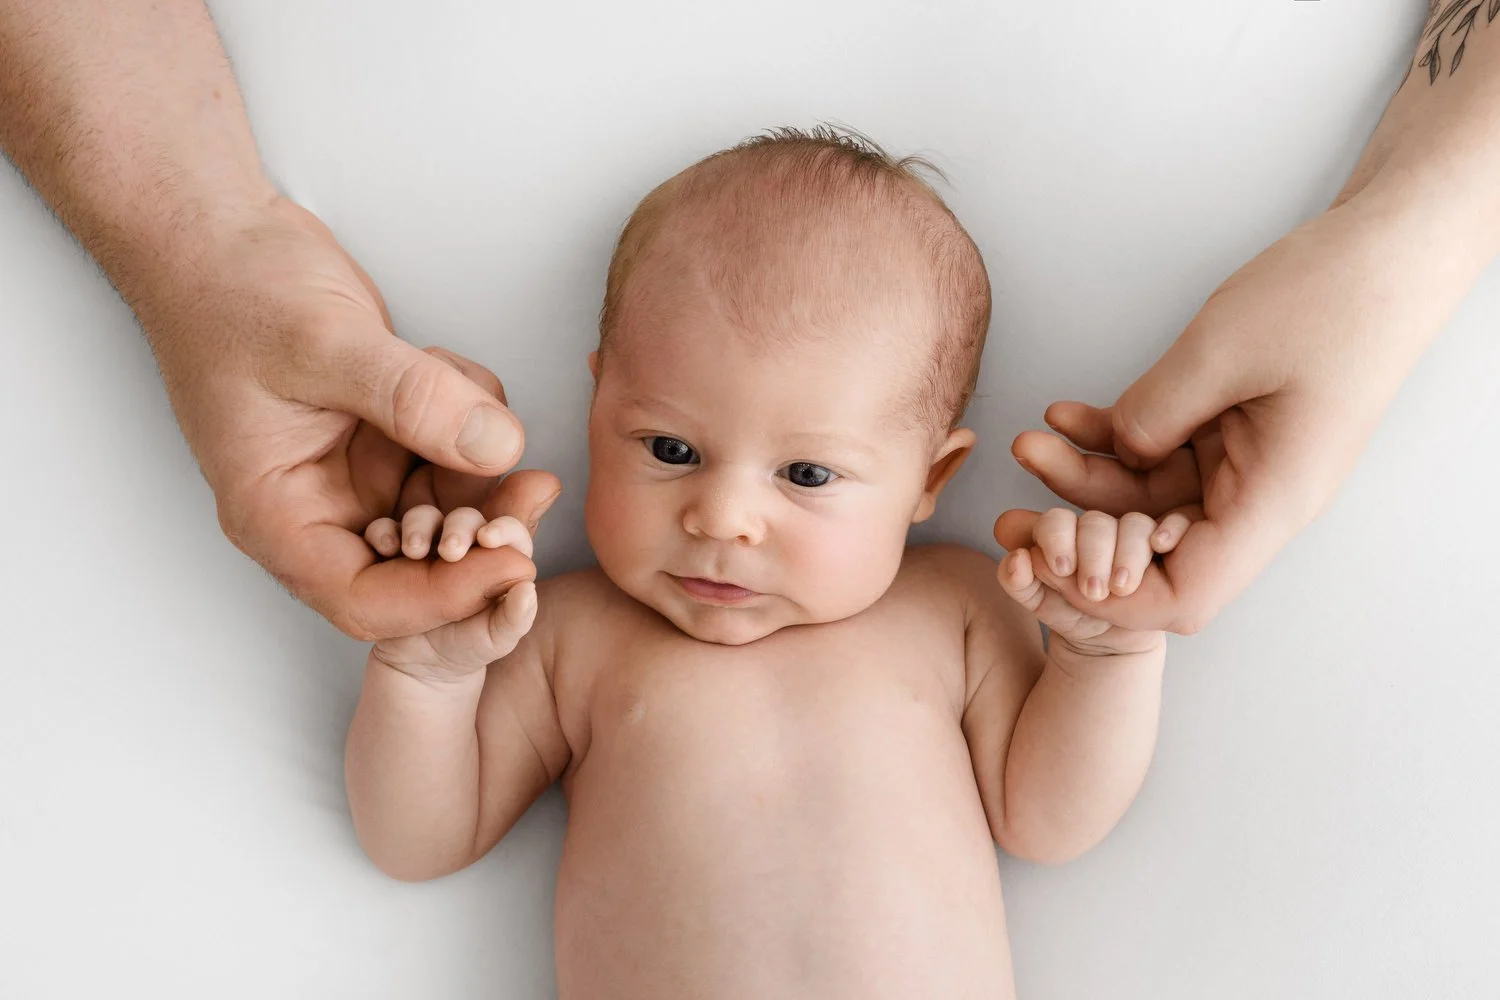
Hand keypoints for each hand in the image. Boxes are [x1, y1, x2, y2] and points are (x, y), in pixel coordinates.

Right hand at [133, 197, 559, 639]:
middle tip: (536, 490)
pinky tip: (454, 371)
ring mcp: (356, 470)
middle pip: (419, 565)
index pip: (366, 599)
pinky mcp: (386, 433)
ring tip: (493, 410)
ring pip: (447, 505)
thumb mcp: (325, 343)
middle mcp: (319, 506)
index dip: (444, 596)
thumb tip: (498, 449)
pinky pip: (450, 450)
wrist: (220, 232)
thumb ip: (412, 399)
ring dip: (484, 471)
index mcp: (278, 514)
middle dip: (482, 534)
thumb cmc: (232, 289)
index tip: (513, 563)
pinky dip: (470, 418)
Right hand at [368, 510, 538, 682]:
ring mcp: (428, 545)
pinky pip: (385, 530)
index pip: (509, 532)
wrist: (421, 666)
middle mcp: (465, 545)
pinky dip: (383, 532)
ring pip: (425, 516)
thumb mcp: (495, 639)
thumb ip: (515, 618)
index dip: (503, 529)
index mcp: (498, 560)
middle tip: (449, 551)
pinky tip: (384, 548)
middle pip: (466, 518)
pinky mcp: (394, 551)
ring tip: (412, 551)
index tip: (488, 538)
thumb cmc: (468, 647)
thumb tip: (528, 590)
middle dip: (459, 527)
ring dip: (419, 526)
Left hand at [997, 199, 1441, 633]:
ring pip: (1148, 497)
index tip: (1048, 566)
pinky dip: (1112, 437)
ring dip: (1084, 474)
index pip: (1187, 594)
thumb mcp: (1223, 351)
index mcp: (1273, 501)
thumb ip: (1154, 413)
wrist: (1385, 250)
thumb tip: (1113, 453)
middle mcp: (1258, 497)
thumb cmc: (1329, 296)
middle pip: (1154, 547)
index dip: (1112, 598)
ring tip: (1028, 442)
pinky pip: (1159, 451)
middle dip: (1078, 532)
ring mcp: (1244, 466)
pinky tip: (1064, 415)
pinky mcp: (1230, 432)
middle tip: (1010, 511)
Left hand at [998, 507, 1183, 656]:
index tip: (1061, 569)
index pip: (1057, 521)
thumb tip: (1016, 560)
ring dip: (1129, 552)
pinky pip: (1179, 521)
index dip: (1056, 539)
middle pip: (1096, 524)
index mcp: (1063, 532)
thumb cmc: (1071, 613)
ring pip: (1134, 525)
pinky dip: (1172, 528)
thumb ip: (1019, 582)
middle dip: (1093, 555)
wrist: (1110, 639)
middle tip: (1092, 591)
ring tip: (1123, 587)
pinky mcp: (1168, 541)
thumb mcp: (1040, 603)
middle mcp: (1098, 528)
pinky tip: (1163, 545)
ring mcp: (1134, 534)